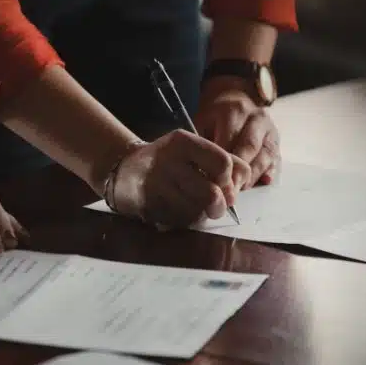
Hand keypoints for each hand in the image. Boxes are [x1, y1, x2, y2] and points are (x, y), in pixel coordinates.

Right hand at [109, 129, 250, 226]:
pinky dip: (182, 221)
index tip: (224, 185)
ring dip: (200, 215)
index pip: (223, 163)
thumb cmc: (169, 160)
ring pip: (195, 213)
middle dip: (219, 206)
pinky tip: (175, 210)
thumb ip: (222, 161)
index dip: (229, 180)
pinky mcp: (146, 205)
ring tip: (192, 206)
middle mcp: (168, 161)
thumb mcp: (193, 149)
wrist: (124, 169)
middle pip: (212, 194)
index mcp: (183, 142)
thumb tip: (241, 185)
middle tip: (217, 207)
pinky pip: (177, 222)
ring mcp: (155, 185)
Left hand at [196, 78, 280, 188]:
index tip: (214, 180)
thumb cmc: (215, 115)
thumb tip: (202, 171)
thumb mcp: (203, 121)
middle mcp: (256, 118)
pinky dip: (270, 172)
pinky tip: (263, 182)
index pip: (230, 139)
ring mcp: (270, 130)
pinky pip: (276, 159)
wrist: (236, 98)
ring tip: (240, 190)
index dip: (223, 163)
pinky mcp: (277, 141)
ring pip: (265, 156)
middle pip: (250, 148)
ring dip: (253, 175)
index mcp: (235, 110)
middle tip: (228, 190)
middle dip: (238, 172)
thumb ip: (203, 143)